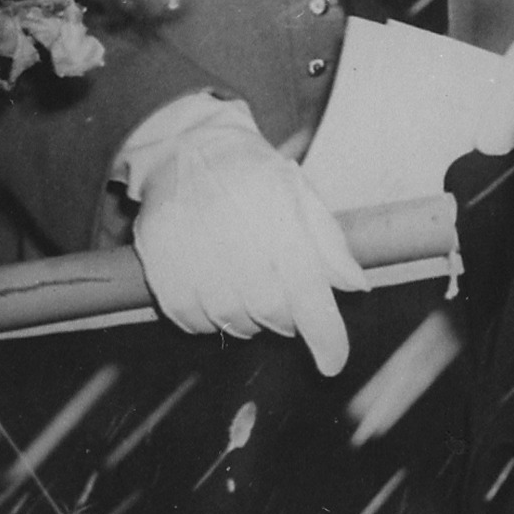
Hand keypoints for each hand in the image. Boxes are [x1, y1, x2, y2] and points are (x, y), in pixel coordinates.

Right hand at [124, 96, 366, 374]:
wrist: (191, 150)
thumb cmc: (256, 179)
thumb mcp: (302, 197)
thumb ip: (329, 244)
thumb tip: (356, 287)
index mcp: (280, 217)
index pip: (308, 289)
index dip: (324, 334)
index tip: (333, 364)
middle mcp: (236, 235)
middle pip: (270, 311)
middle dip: (286, 321)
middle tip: (287, 309)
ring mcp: (192, 250)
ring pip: (228, 319)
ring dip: (248, 322)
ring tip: (251, 297)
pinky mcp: (158, 262)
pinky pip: (187, 317)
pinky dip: (207, 322)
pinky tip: (218, 300)